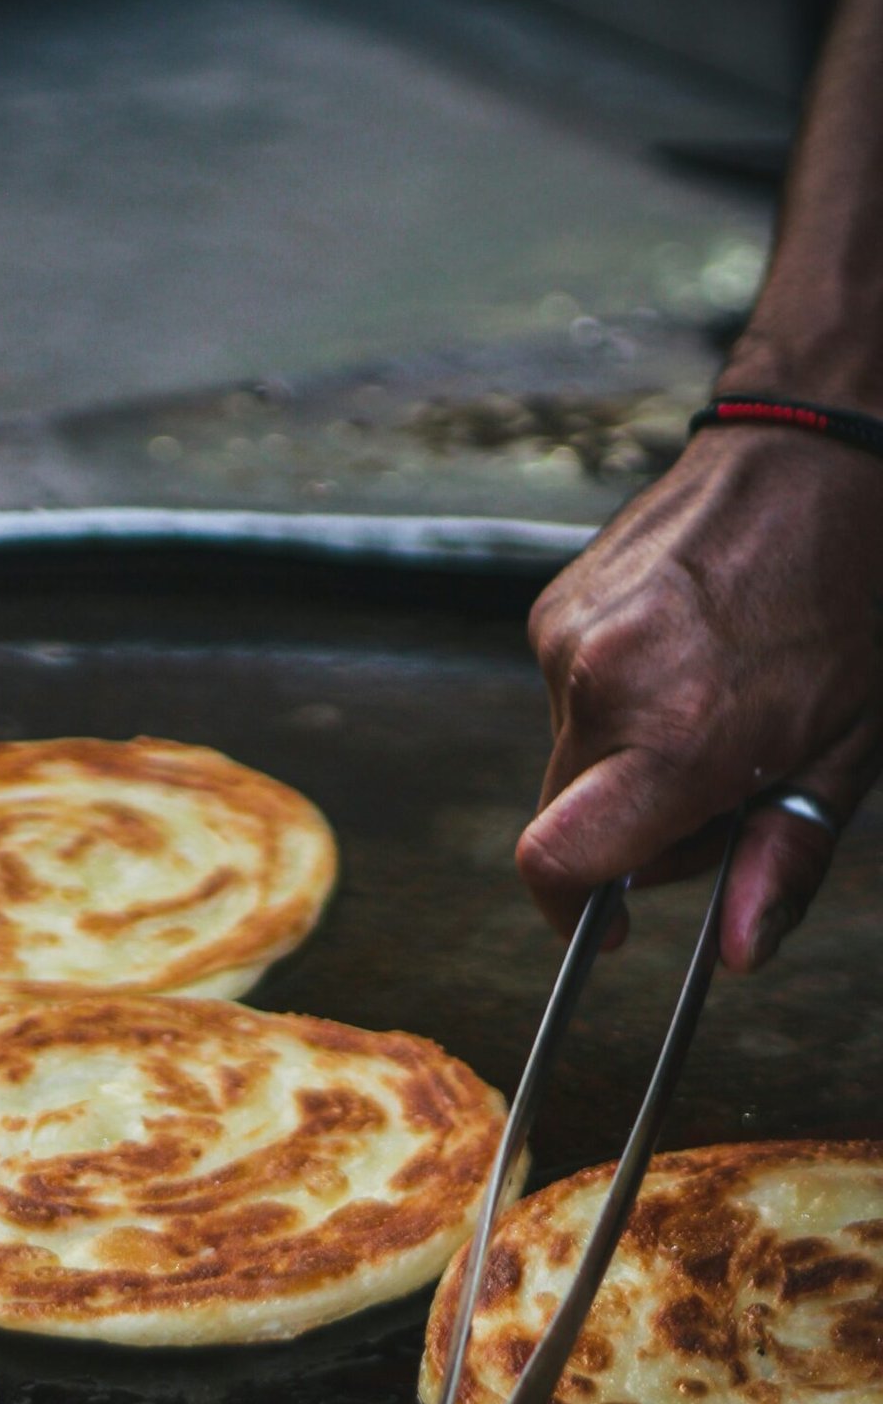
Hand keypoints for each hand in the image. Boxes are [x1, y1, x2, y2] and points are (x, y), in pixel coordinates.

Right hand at [518, 424, 882, 970]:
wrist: (815, 453)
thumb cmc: (849, 595)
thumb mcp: (846, 746)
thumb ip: (785, 856)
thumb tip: (740, 951)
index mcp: (678, 734)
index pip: (557, 861)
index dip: (572, 914)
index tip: (606, 924)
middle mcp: (604, 686)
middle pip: (566, 820)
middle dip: (628, 830)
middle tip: (714, 787)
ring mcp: (569, 639)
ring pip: (568, 759)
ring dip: (624, 760)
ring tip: (705, 702)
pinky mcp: (553, 607)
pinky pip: (566, 696)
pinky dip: (614, 702)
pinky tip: (678, 658)